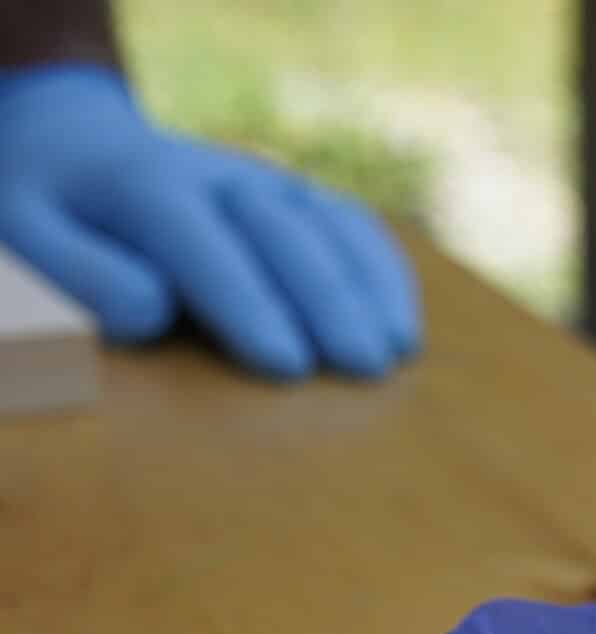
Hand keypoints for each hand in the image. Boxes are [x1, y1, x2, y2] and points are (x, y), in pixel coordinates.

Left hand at [0, 65, 417, 376]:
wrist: (82, 151)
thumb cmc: (56, 218)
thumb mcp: (32, 242)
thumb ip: (84, 276)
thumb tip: (155, 308)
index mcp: (138, 183)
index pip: (200, 240)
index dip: (247, 301)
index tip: (287, 365)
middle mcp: (212, 175)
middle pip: (278, 230)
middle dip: (325, 297)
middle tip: (361, 365)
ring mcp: (261, 182)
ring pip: (324, 222)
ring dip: (366, 285)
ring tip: (395, 351)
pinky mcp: (294, 199)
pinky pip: (350, 225)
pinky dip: (383, 270)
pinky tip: (404, 325)